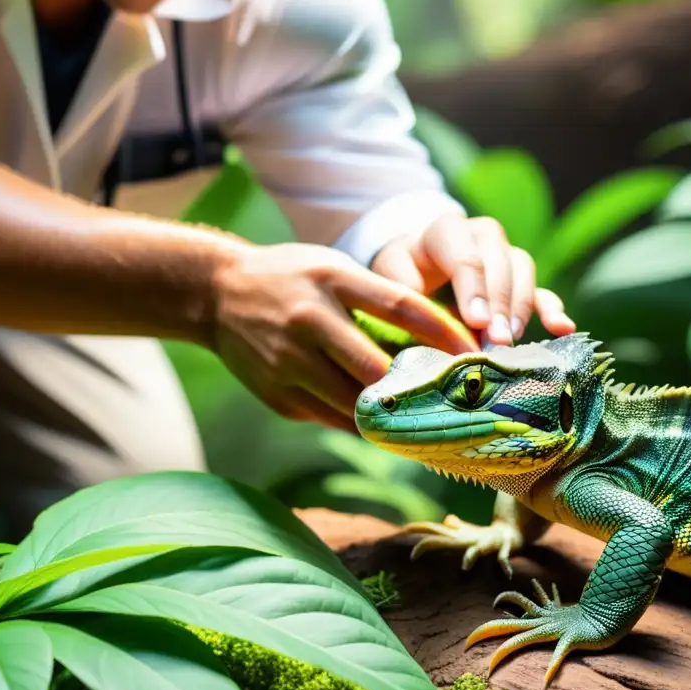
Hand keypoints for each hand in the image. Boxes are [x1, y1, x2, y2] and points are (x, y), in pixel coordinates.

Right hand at [211, 243, 478, 431]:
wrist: (216, 295)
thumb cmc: (289, 277)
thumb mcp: (333, 268)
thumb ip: (379, 297)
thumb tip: (438, 338)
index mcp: (330, 281)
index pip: (401, 307)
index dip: (443, 334)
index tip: (474, 354)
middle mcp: (308, 321)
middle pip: (377, 368)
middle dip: (417, 388)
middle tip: (452, 399)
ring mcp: (287, 364)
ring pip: (354, 403)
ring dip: (390, 414)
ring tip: (421, 418)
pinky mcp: (277, 397)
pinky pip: (330, 418)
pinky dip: (358, 421)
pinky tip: (379, 421)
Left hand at [371, 211, 575, 345]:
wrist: (416, 259)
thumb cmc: (402, 268)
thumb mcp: (389, 271)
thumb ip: (401, 286)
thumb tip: (422, 314)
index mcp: (446, 230)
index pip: (465, 256)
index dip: (474, 289)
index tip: (477, 322)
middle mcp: (482, 235)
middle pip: (499, 264)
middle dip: (499, 304)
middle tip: (496, 341)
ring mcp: (505, 254)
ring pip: (523, 272)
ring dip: (520, 309)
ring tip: (510, 342)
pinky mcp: (520, 278)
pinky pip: (541, 289)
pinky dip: (552, 308)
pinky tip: (562, 329)